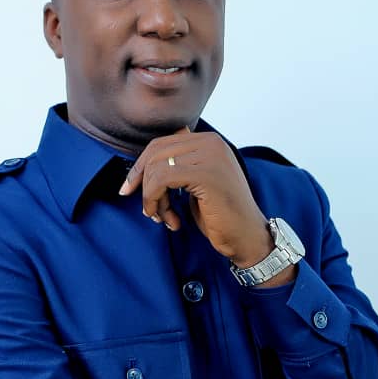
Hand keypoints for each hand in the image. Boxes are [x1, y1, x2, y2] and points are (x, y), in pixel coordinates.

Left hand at [118, 126, 274, 267]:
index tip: (130, 189)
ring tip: (164, 218)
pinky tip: (171, 220)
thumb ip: (181, 165)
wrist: (247, 237)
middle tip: (148, 210)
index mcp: (209, 141)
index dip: (140, 167)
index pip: (161, 144)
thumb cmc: (221, 216)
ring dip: (152, 199)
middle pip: (155, 152)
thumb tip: (152, 156)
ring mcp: (210, 156)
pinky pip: (161, 180)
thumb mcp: (197, 184)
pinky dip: (156, 202)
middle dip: (142, 182)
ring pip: (156, 168)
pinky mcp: (206, 174)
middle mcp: (211, 143)